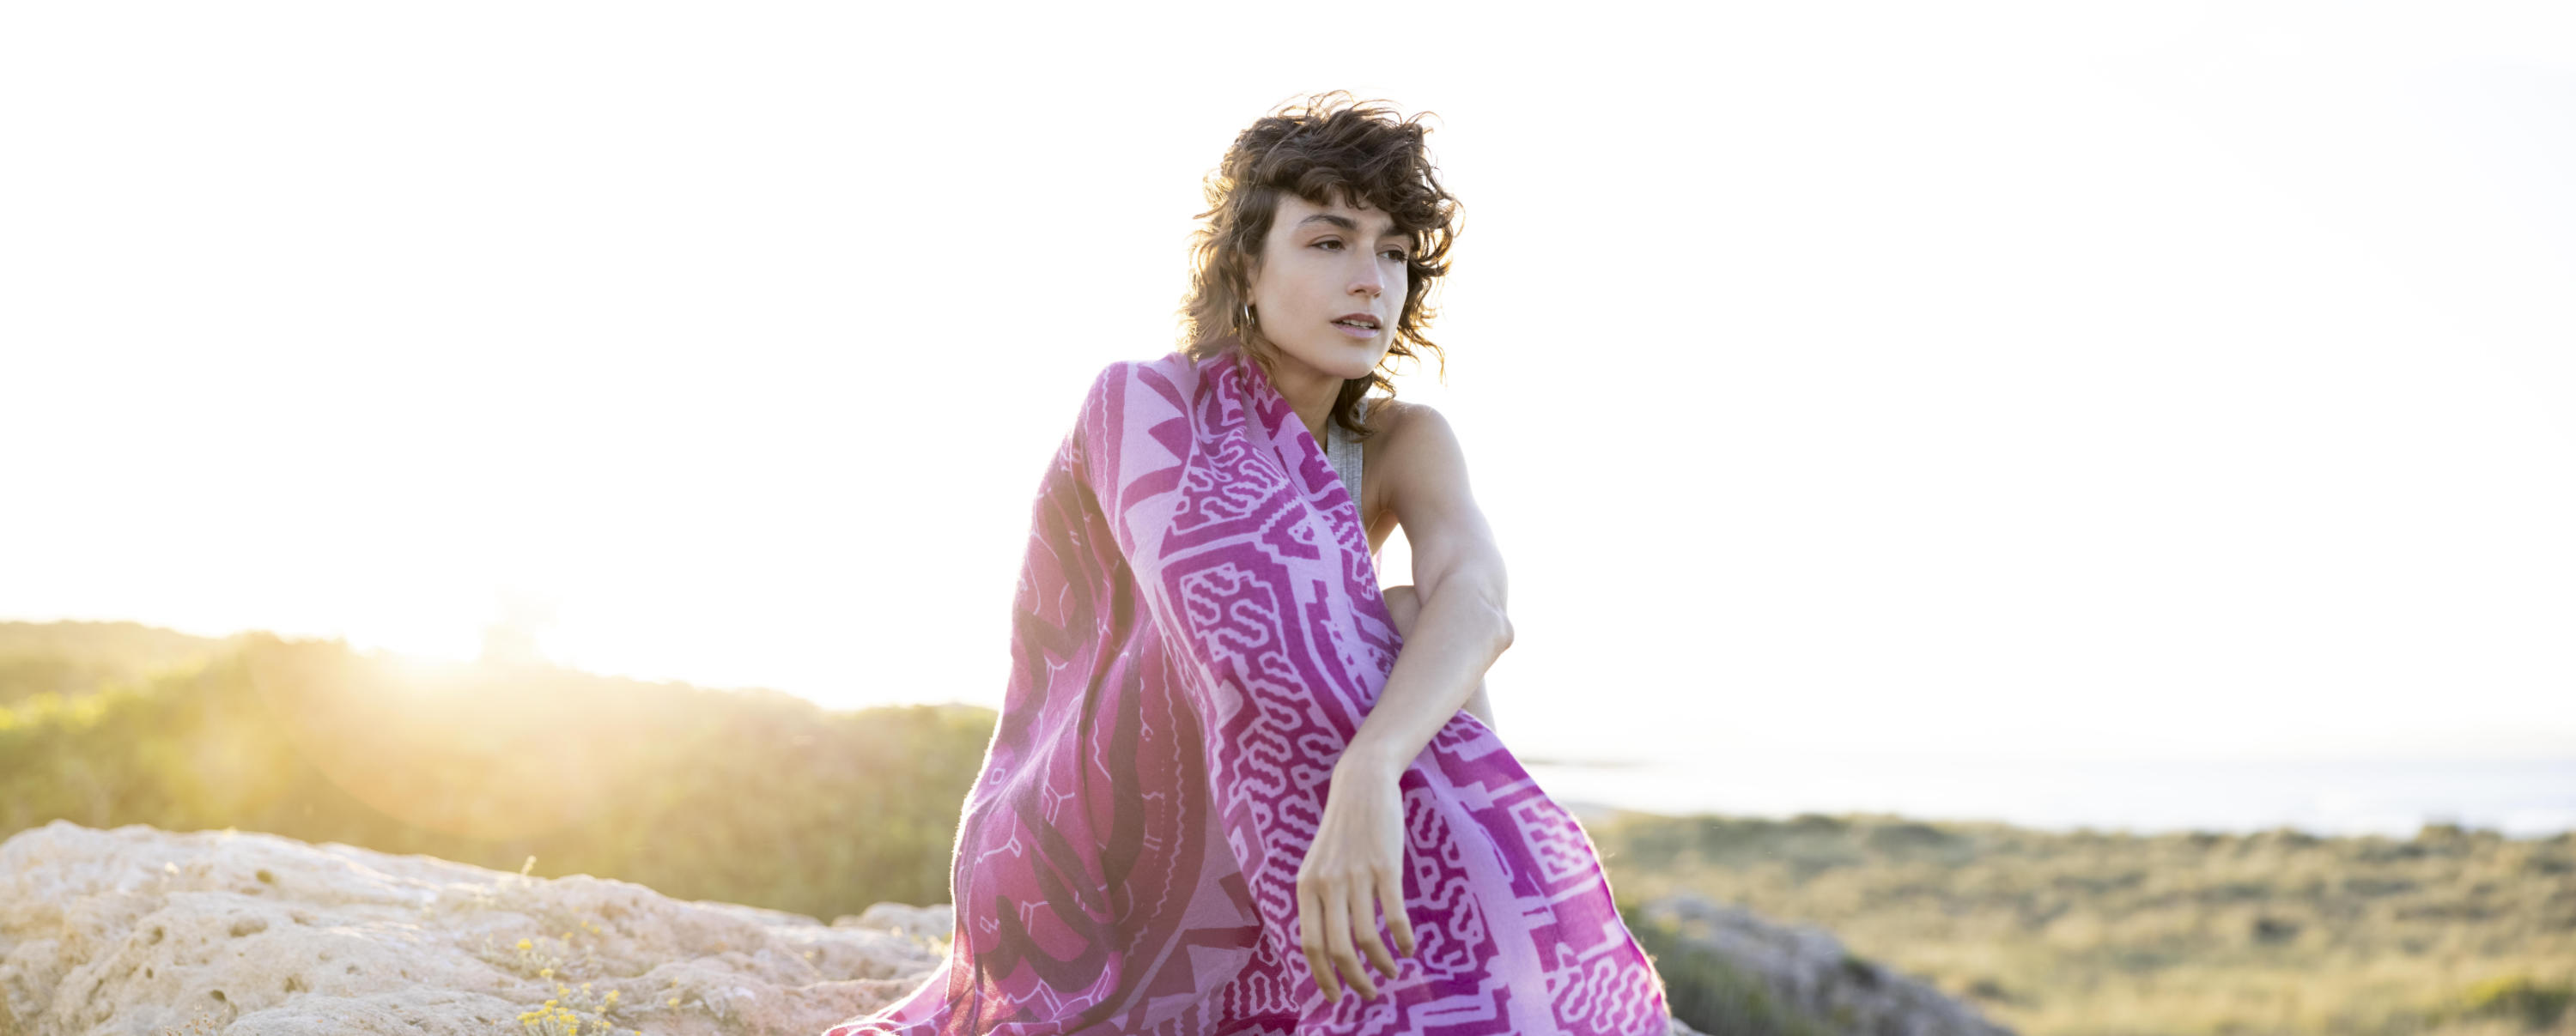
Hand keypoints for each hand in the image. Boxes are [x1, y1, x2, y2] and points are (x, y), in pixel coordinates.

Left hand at [1297, 755, 1418, 1001]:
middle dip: (1355, 980)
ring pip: (1368, 938)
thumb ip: (1319, 900)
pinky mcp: (1386, 867)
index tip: (1335, 997)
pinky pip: (1395, 916)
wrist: (1362, 784)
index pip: (1310, 945)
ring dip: (1383, 964)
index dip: (1323, 977)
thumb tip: (1327, 946)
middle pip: (1339, 949)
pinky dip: (1403, 940)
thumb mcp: (1318, 864)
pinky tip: (1409, 948)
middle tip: (1369, 994)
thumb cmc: (1343, 830)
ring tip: (1392, 972)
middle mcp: (1327, 883)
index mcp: (1306, 886)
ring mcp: (1357, 875)